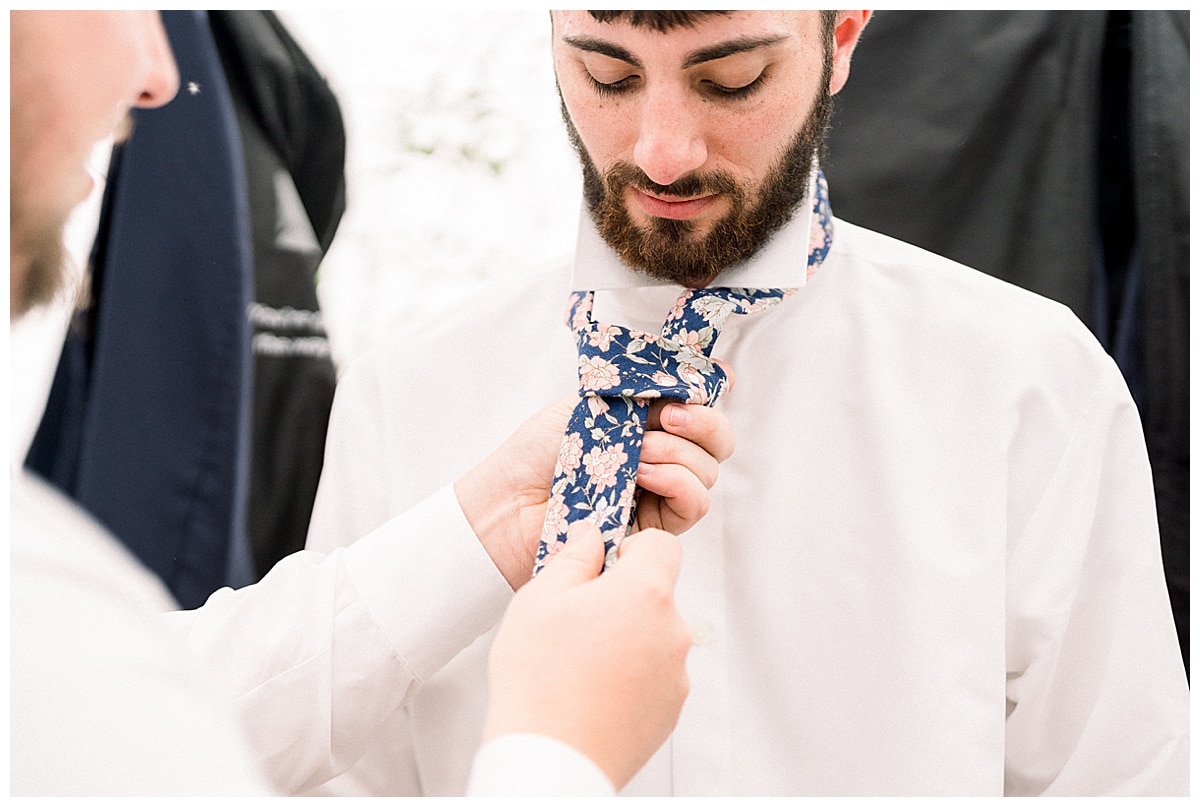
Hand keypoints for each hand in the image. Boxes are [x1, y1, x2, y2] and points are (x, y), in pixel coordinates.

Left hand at [454, 387, 734, 589]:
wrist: (509, 501)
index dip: (712, 394)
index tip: (707, 382)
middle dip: (703, 422)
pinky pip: (695, 503)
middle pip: (717, 441)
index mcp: (646, 423)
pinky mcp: (655, 528)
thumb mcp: (596, 401)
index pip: (701, 407)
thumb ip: (647, 387)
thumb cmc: (540, 450)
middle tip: (669, 416)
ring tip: (639, 451)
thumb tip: (709, 366)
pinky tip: (646, 475)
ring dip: (679, 452)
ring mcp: (660, 493)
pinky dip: (679, 483)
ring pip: (708, 470)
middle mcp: (660, 456)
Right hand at [482, 521, 690, 789]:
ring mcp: (676, 674)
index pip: (662, 545)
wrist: (551, 757)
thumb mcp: (539, 599)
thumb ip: (574, 557)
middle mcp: (673, 631)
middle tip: (579, 622)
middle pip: (656, 595)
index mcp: (645, 593)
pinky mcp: (671, 710)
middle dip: (623, 599)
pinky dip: (632, 677)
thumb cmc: (539, 679)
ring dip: (628, 639)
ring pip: (655, 637)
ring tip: (580, 664)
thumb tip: (591, 537)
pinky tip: (594, 691)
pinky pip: (655, 676)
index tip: (606, 566)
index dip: (632, 549)